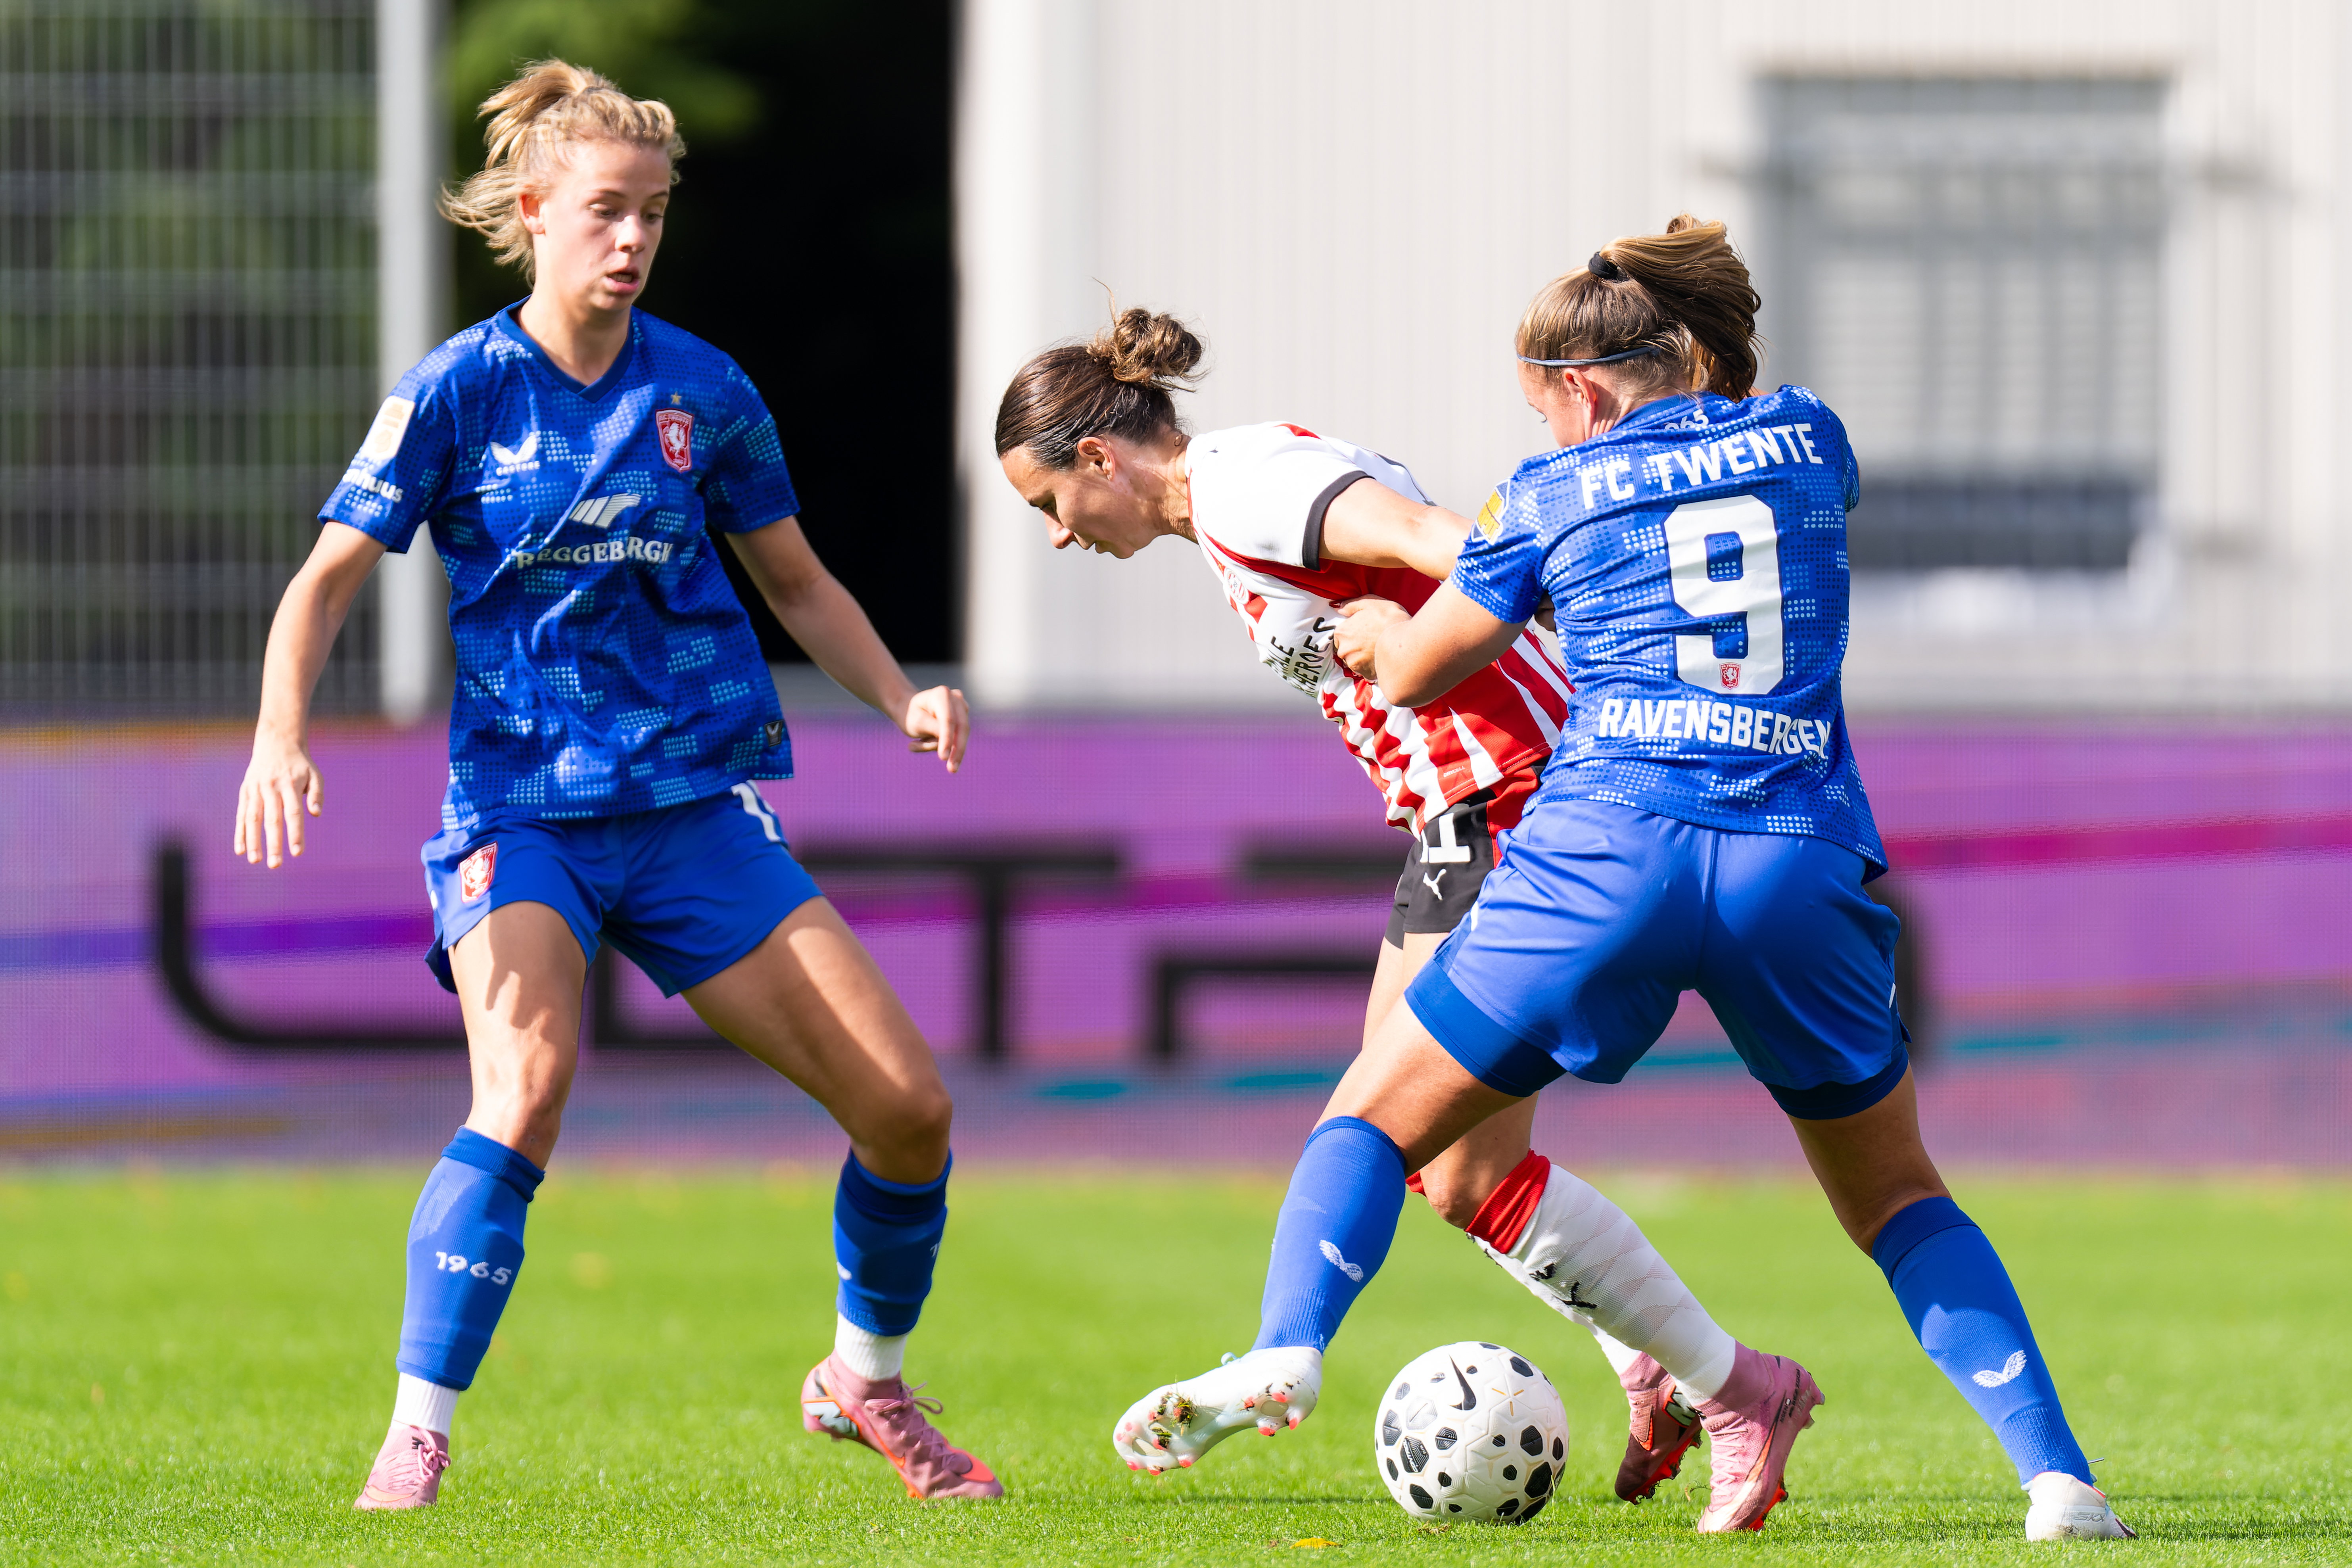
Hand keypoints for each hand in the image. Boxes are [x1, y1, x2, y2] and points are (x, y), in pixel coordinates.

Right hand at [235, 729, 322, 867]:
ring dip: (253, 841)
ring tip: (255, 861)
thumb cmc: (300, 764)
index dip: (295, 833)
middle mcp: (271, 788)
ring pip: (252, 819)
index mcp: (290, 785)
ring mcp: (255, 790)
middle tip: (275, 865)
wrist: (276, 743)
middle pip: (272, 820)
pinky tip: (241, 850)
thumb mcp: (315, 774)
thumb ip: (317, 794)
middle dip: (273, 844)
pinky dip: (240, 833)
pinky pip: (241, 814)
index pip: (293, 813)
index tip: (298, 852)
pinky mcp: (245, 792)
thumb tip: (316, 814)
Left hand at [901, 684, 969, 772]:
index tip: (943, 758)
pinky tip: (921, 741)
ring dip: (938, 747)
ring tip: (914, 744)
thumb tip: (952, 742)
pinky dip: (941, 746)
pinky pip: (957, 739)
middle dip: (956, 750)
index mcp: (942, 694)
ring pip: (960, 736)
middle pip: (961, 728)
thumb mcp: (916, 722)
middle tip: (952, 770)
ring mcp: (962, 708)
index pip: (948, 720)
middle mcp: (956, 698)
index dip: (947, 740)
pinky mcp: (963, 719)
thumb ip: (934, 729)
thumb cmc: (910, 715)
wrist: (909, 710)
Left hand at [1332, 597, 1409, 678]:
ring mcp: (1354, 664)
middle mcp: (1344, 650)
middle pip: (1346, 648)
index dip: (1351, 632)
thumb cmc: (1390, 619)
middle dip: (1355, 645)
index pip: (1340, 634)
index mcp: (1342, 632)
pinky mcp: (1366, 674)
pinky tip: (1380, 657)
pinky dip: (1371, 666)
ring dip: (1362, 657)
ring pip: (1354, 661)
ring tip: (1376, 648)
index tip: (1362, 631)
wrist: (1407, 640)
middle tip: (1371, 639)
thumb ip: (1351, 605)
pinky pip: (1365, 670)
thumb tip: (1339, 608)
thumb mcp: (1370, 603)